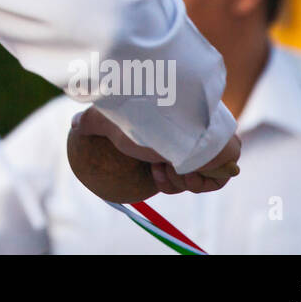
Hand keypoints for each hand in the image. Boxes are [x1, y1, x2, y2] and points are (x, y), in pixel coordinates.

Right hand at [67, 106, 240, 200]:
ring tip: (167, 166)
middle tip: (157, 168)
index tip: (151, 166)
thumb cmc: (140, 117)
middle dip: (167, 176)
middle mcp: (199, 135)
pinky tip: (181, 171)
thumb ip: (93, 122)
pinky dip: (194, 184)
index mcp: (177, 124)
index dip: (160, 167)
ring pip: (198, 177)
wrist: (171, 118)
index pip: (173, 155)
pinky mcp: (228, 159)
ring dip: (177, 180)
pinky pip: (213, 182)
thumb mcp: (108, 120)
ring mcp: (216, 147)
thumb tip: (73, 123)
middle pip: (185, 169)